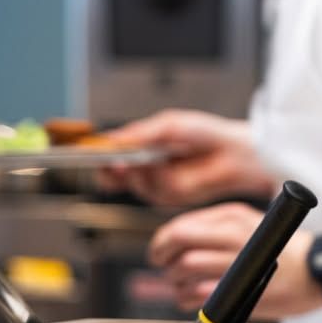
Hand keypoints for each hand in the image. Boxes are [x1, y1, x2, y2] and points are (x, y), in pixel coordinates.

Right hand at [97, 109, 276, 206]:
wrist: (232, 153)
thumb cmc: (205, 134)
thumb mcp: (169, 125)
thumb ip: (141, 133)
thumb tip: (114, 138)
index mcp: (141, 145)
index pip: (111, 153)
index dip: (98, 155)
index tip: (90, 152)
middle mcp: (145, 166)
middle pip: (114, 176)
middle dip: (110, 172)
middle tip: (111, 163)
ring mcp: (156, 183)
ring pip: (134, 184)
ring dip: (138, 174)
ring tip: (144, 160)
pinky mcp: (169, 197)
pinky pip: (154, 191)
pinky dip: (157, 180)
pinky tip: (163, 168)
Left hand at [146, 203, 317, 319]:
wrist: (319, 269)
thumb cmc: (285, 248)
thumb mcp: (248, 223)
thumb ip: (214, 228)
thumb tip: (179, 240)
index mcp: (231, 217)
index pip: (180, 226)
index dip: (161, 242)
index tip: (159, 251)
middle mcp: (232, 235)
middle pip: (178, 245)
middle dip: (164, 261)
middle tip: (166, 268)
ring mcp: (236, 262)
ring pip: (184, 270)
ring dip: (174, 281)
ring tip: (181, 285)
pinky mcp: (242, 289)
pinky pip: (198, 295)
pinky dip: (187, 299)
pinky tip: (192, 298)